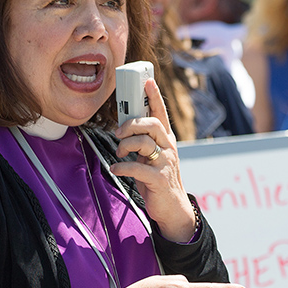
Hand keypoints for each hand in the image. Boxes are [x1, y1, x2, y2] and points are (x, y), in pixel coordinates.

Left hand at [112, 78, 196, 241]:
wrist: (172, 207)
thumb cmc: (157, 179)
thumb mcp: (150, 156)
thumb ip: (142, 142)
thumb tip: (123, 127)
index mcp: (166, 139)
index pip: (161, 113)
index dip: (154, 96)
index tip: (147, 81)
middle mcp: (168, 147)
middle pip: (151, 124)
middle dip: (131, 124)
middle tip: (118, 133)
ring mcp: (166, 162)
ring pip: (144, 143)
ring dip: (125, 146)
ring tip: (118, 154)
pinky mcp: (159, 178)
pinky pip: (138, 167)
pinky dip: (122, 167)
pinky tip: (116, 169)